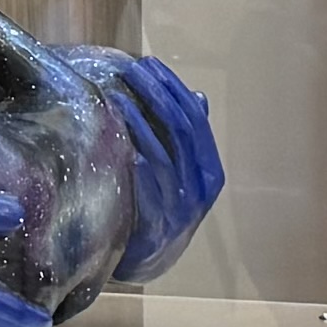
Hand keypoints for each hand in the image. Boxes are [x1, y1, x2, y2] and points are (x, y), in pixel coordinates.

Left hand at [95, 52, 226, 282]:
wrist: (150, 260)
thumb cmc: (163, 207)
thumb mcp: (184, 175)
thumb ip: (189, 140)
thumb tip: (198, 97)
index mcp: (210, 173)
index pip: (195, 121)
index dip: (173, 90)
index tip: (150, 65)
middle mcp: (199, 190)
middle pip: (180, 132)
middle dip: (156, 97)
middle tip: (131, 71)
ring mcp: (178, 208)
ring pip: (161, 154)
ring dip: (139, 122)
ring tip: (116, 96)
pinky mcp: (154, 224)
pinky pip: (144, 185)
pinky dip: (134, 158)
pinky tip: (116, 137)